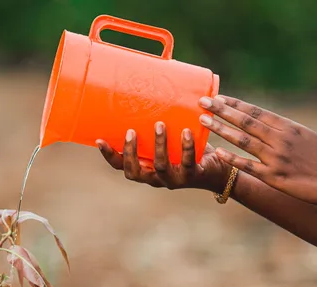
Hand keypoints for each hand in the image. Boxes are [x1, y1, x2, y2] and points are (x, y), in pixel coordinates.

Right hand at [96, 124, 231, 192]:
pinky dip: (186, 147)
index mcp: (146, 169)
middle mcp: (156, 178)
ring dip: (158, 145)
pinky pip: (187, 162)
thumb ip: (160, 116)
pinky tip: (186, 132)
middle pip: (134, 172)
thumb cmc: (190, 147)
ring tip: (159, 124)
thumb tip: (154, 75)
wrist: (219, 169)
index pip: (120, 166)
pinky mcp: (193, 175)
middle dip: (130, 153)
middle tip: (131, 131)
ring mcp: (174, 178)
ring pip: (160, 166)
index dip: (109, 155)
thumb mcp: (171, 133)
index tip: (99, 140)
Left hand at [199, 95, 316, 203]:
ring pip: (243, 140)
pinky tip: (218, 152)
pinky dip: (233, 158)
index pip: (256, 112)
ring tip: (203, 120)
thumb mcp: (301, 136)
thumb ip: (280, 130)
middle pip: (246, 121)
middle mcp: (280, 139)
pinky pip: (248, 166)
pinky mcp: (273, 176)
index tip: (217, 97)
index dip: (235, 104)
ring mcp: (275, 157)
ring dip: (221, 129)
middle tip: (202, 102)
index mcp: (287, 127)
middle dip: (222, 110)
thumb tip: (259, 122)